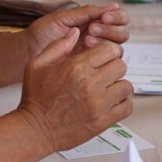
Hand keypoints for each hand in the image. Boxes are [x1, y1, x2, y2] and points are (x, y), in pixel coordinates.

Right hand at [16, 28, 133, 151]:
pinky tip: (110, 102)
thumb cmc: (35, 98)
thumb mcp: (37, 64)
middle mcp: (90, 84)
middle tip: (104, 73)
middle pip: (121, 66)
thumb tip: (75, 32)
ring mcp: (98, 104)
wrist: (35, 129)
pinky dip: (121, 104)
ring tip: (107, 88)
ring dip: (118, 85)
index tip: (101, 57)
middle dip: (113, 66)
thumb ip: (58, 45)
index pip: (109, 49)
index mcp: (76, 67)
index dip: (107, 51)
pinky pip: (126, 106)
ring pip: (126, 86)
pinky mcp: (102, 120)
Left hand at [24, 3, 129, 58]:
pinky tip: (86, 52)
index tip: (105, 17)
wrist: (27, 53)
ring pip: (117, 47)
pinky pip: (108, 62)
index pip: (118, 17)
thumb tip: (112, 5)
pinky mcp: (91, 66)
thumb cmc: (41, 34)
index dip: (117, 16)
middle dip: (111, 29)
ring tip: (87, 40)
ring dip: (106, 41)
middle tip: (93, 29)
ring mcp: (95, 52)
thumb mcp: (62, 18)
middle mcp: (98, 36)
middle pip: (122, 32)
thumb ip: (86, 12)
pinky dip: (102, 56)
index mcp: (92, 20)